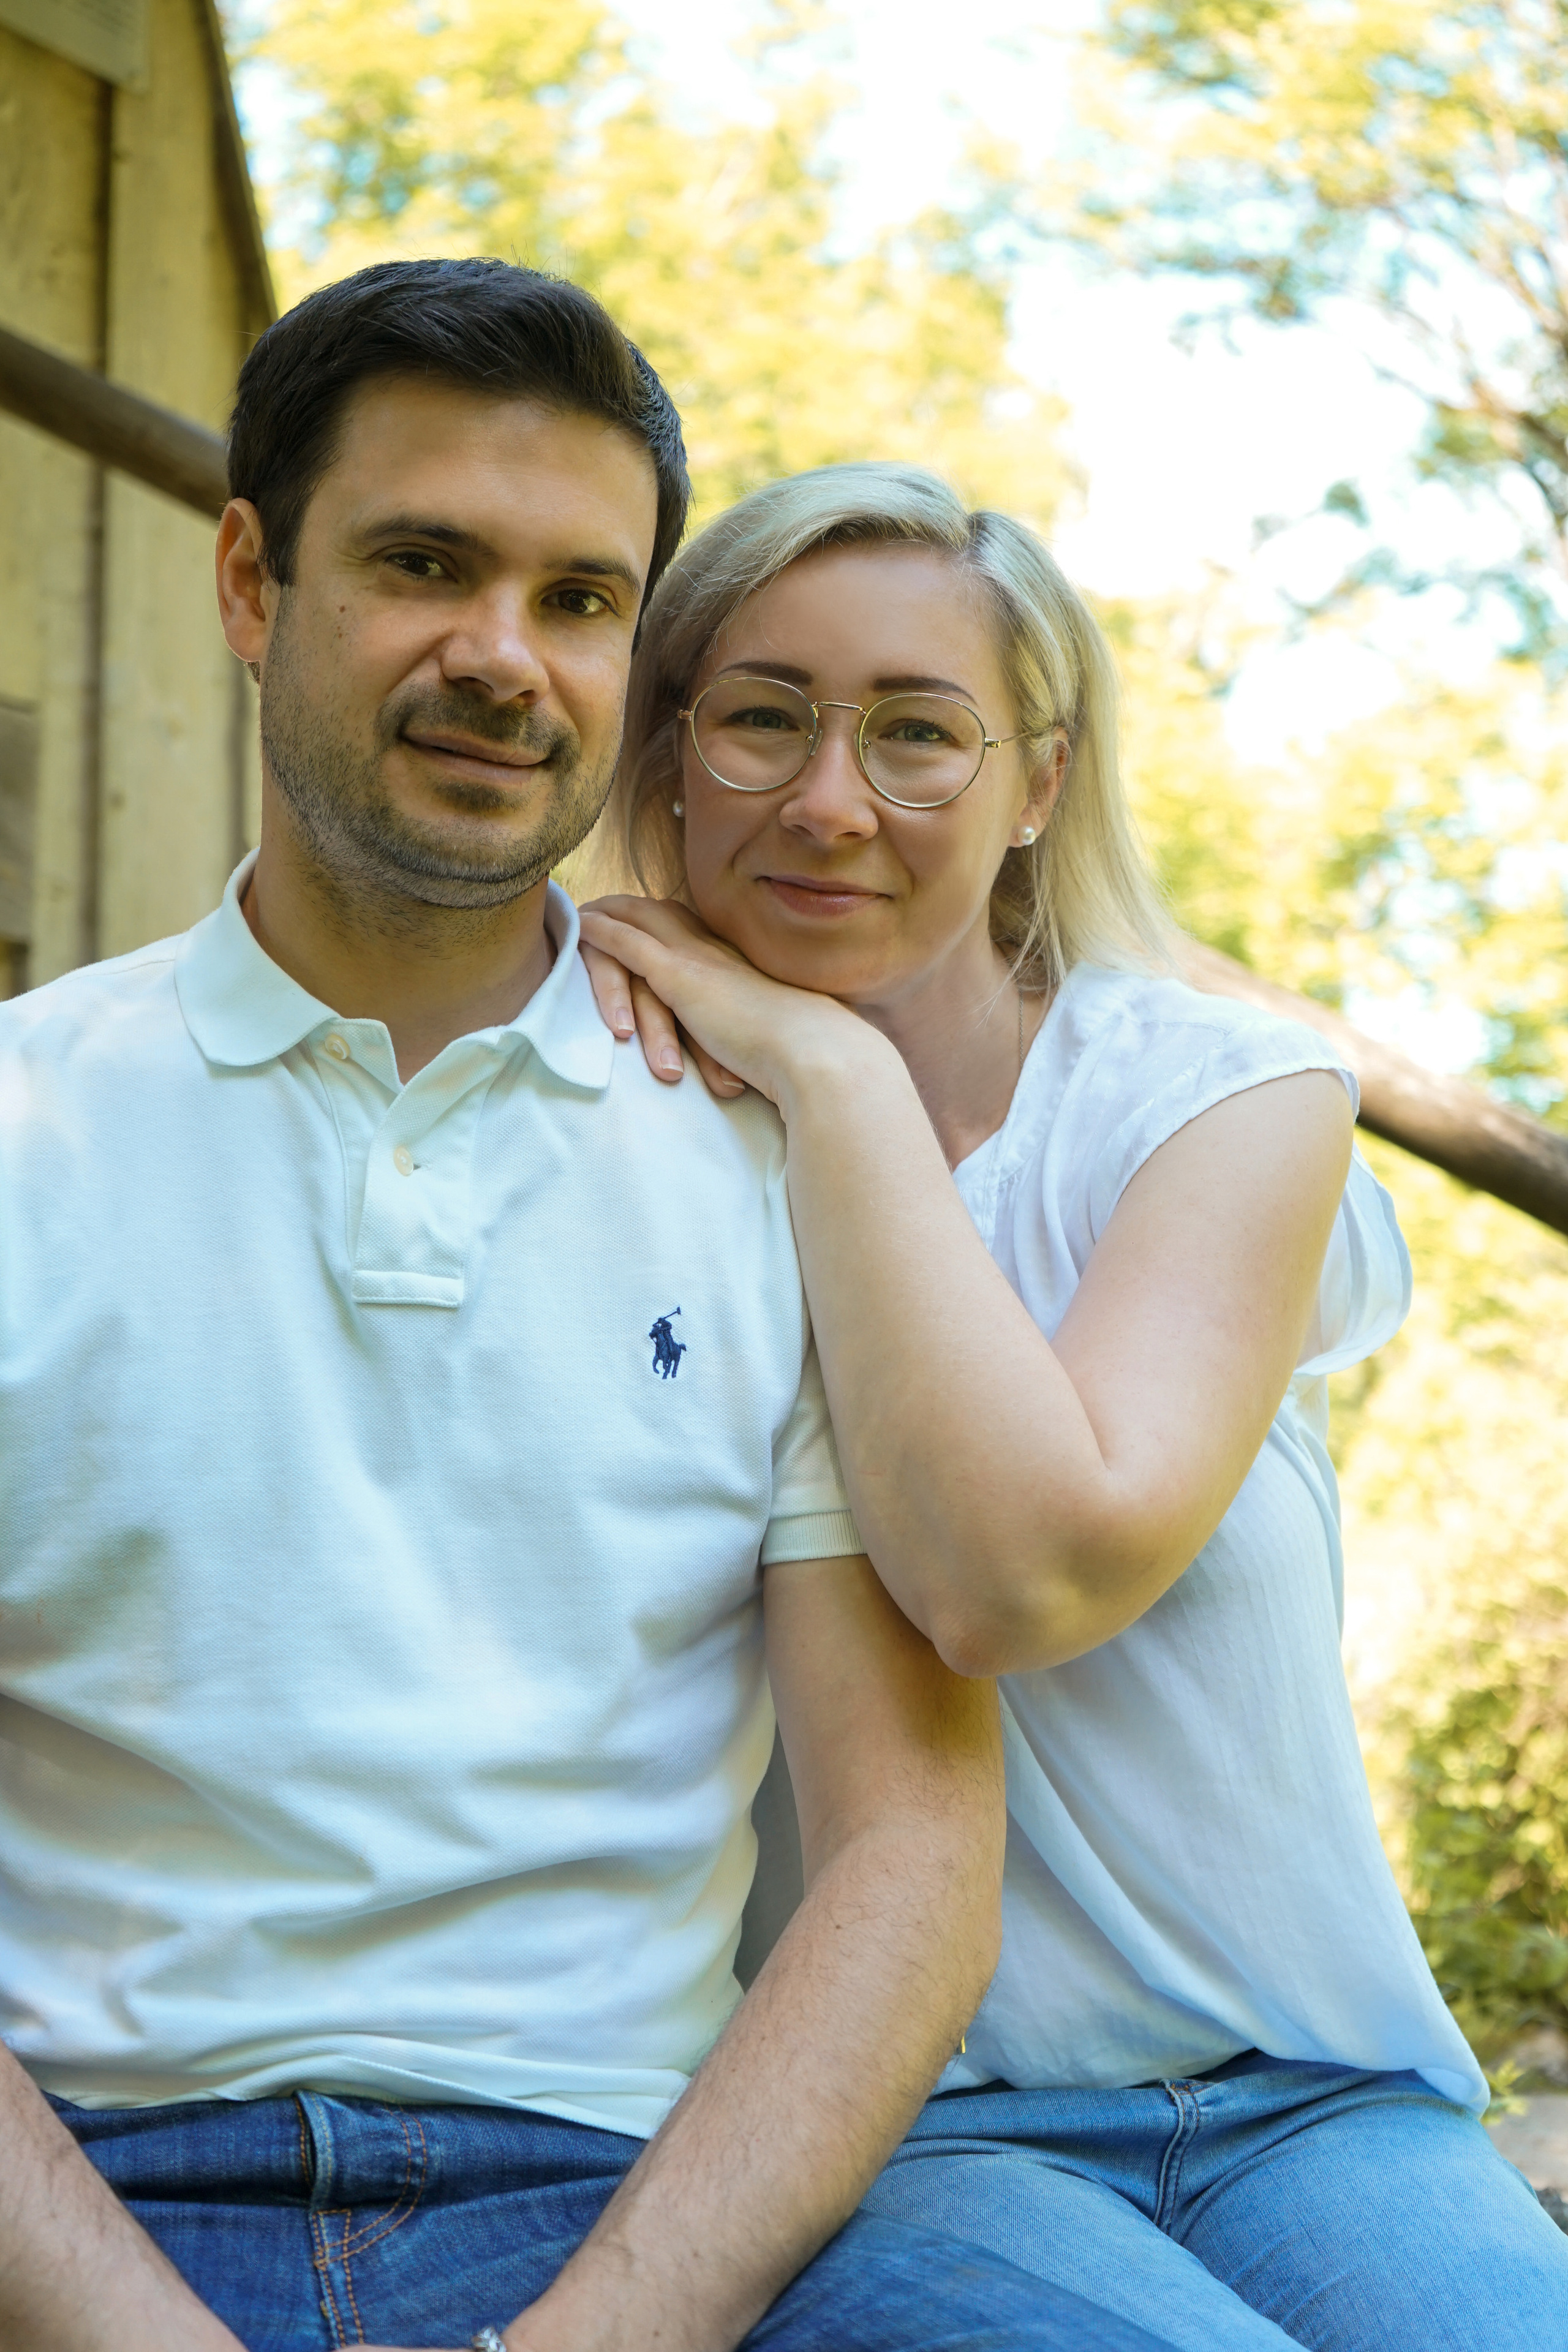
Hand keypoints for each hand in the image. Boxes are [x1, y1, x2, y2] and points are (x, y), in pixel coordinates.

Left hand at [578, 897, 873, 1115]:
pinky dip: (601, 933)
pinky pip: (628, 942)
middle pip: (663, 911)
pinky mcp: (680, 977)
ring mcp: (698, 959)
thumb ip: (759, 1034)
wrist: (817, 1055)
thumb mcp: (777, 1040)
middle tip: (601, 904)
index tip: (645, 923)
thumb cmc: (808, 1060)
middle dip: (629, 905)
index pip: (695, 931)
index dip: (666, 923)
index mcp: (740, 965)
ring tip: (577, 910)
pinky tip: (578, 927)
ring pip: (640, 917)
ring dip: (607, 911)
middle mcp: (718, 952)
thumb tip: (759, 1055)